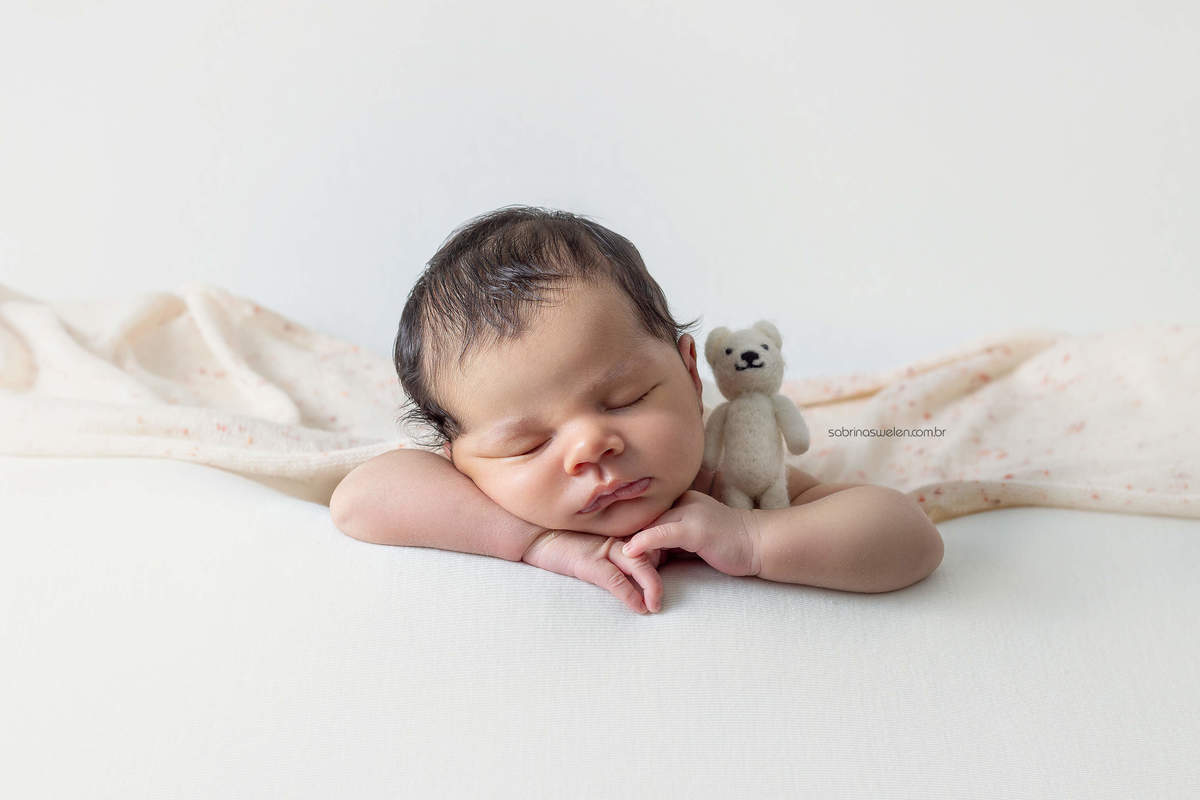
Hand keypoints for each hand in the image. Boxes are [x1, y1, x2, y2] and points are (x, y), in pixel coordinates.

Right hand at [521, 529, 665, 614]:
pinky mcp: (589, 562)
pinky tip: (638, 607)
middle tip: (663, 600)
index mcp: (619, 534)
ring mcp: (603, 548)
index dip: (663, 561)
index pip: (651, 546)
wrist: (533, 535)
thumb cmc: (562, 543)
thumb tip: (631, 574)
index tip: (667, 581)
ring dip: (652, 587)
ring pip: (639, 565)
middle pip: (651, 553)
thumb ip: (612, 555)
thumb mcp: (593, 547)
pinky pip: (615, 579)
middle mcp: (616, 538)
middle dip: (661, 578)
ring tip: (655, 606)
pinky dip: (629, 594)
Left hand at [622, 490, 760, 577]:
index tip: (617, 553)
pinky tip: (629, 552)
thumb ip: (668, 540)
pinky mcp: (695, 529)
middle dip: (628, 543)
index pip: (646, 517)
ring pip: (649, 527)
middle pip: (644, 522)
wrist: (758, 544)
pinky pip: (662, 533)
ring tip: (622, 566)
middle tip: (618, 564)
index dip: (631, 536)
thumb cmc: (727, 544)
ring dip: (633, 550)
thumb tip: (640, 552)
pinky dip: (644, 543)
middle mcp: (682, 502)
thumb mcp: (691, 539)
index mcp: (679, 502)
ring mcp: (689, 513)